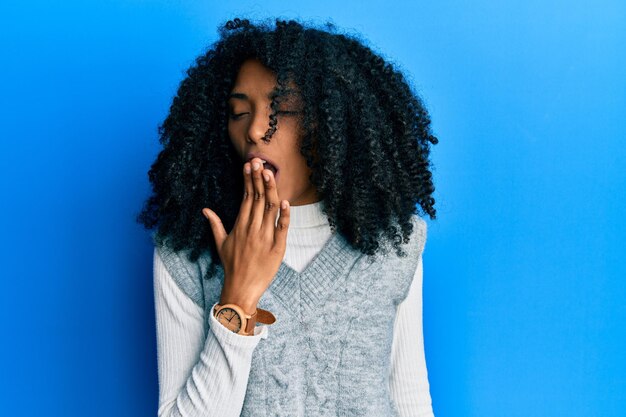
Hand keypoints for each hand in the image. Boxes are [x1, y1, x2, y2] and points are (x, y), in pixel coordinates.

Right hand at [202, 157, 289, 313]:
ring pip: (269, 209)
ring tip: (270, 172)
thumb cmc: (232, 266)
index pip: (245, 197)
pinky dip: (284, 216)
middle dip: (258, 178)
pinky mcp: (277, 248)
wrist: (241, 289)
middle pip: (257, 199)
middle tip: (259, 161)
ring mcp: (264, 238)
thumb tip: (205, 210)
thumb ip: (215, 224)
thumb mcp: (221, 243)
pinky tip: (285, 202)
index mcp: (240, 226)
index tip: (250, 165)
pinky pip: (281, 229)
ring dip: (270, 190)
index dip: (248, 180)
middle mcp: (252, 229)